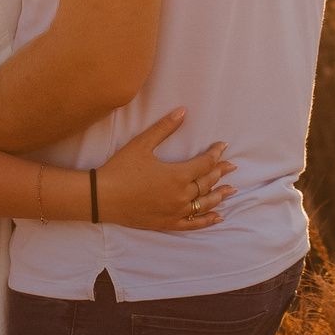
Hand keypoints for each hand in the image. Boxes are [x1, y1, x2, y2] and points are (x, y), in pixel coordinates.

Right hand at [98, 109, 234, 232]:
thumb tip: (183, 110)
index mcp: (178, 175)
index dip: (216, 153)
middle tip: (231, 166)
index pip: (206, 163)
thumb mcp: (142, 144)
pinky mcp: (168, 223)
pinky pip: (193, 224)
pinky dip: (208, 220)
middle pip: (208, 182)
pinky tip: (218, 217)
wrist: (102, 197)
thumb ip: (165, 127)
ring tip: (231, 189)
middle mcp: (182, 195)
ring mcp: (176, 212)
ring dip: (220, 195)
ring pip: (205, 204)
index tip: (223, 146)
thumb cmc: (121, 168)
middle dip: (220, 172)